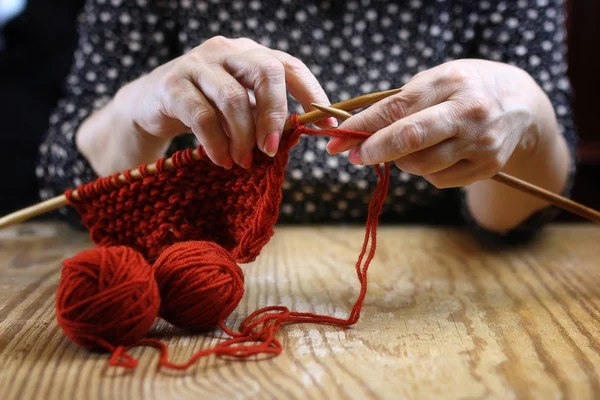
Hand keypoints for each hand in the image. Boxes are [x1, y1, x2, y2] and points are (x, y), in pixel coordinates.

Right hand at [116, 36, 334, 168]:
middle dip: (275, 115)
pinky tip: (221, 160)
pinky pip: (203, 117)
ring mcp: (198, 64)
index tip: (326, 124)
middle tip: (272, 148)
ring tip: (243, 162)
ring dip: (243, 138)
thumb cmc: (205, 108)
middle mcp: (227, 51)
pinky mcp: (173, 84)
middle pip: (266, 73)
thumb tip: (300, 133)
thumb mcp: (239, 106)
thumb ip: (264, 113)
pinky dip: (217, 144)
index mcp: (250, 53)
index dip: (312, 93)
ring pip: (234, 99)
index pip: (289, 65)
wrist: (150, 105)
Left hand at [329, 59, 551, 187]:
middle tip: (354, 156)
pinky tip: (435, 154)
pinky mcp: (487, 167)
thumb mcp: (436, 80)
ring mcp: (481, 143)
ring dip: (401, 161)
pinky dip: (425, 170)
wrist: (520, 105)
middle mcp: (469, 113)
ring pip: (420, 165)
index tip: (337, 140)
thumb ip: (401, 103)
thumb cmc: (464, 89)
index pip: (396, 108)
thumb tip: (356, 131)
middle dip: (374, 150)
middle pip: (409, 139)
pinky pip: (437, 179)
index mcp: (451, 82)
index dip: (362, 126)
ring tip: (407, 147)